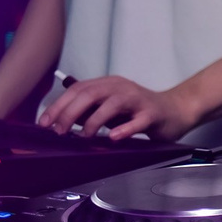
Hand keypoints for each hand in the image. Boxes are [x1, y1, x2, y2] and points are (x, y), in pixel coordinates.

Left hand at [39, 75, 196, 140]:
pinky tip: (114, 137)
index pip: (78, 90)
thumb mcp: (110, 108)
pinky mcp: (152, 113)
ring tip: (85, 136)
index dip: (59, 106)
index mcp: (109, 84)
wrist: (176, 110)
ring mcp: (138, 99)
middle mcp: (122, 88)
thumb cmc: (140, 110)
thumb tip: (60, 121)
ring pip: (112, 104)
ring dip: (94, 121)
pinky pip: (138, 121)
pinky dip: (124, 129)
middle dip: (70, 113)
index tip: (45, 123)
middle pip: (90, 94)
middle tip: (60, 131)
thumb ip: (88, 111)